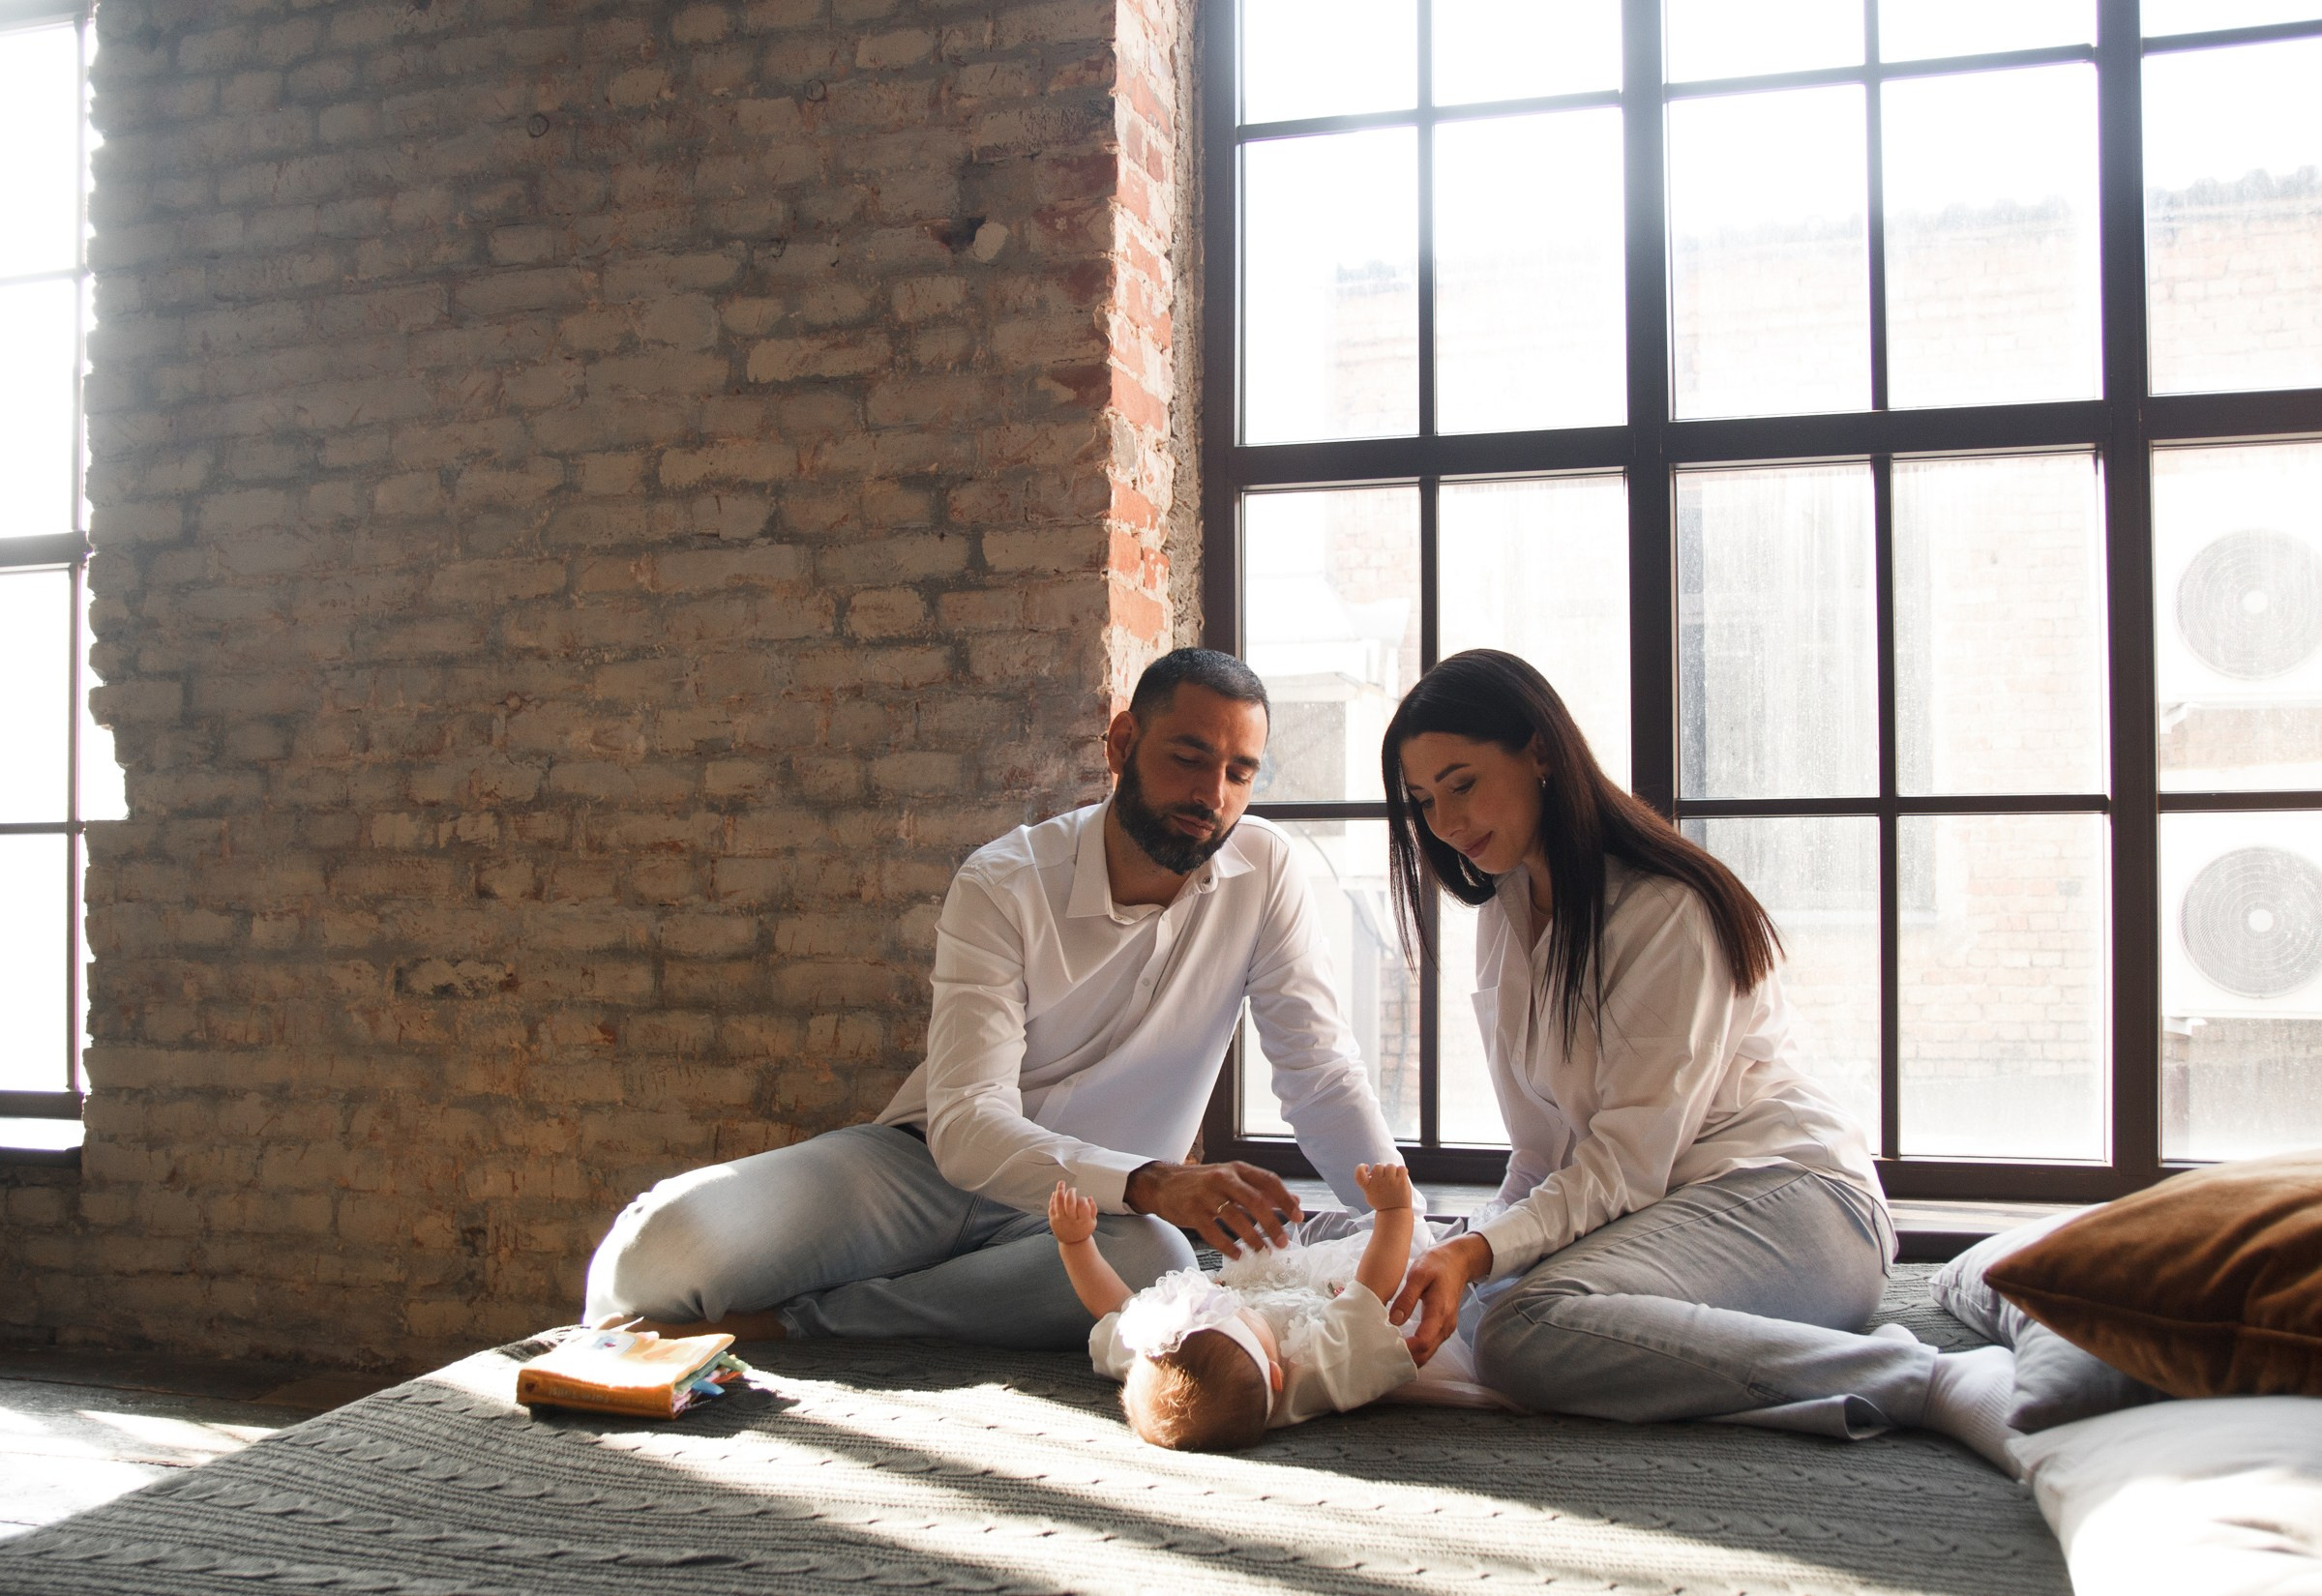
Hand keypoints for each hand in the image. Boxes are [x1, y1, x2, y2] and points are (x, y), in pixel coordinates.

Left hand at [1047, 1181, 1098, 1245]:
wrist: (1073, 1243)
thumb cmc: (1083, 1230)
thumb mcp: (1093, 1221)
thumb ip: (1093, 1208)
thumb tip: (1089, 1197)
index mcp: (1082, 1221)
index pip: (1082, 1205)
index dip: (1083, 1199)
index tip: (1083, 1199)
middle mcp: (1071, 1220)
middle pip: (1069, 1202)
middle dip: (1071, 1192)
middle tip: (1073, 1189)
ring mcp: (1060, 1220)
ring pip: (1058, 1202)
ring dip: (1060, 1190)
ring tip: (1061, 1183)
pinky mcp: (1052, 1220)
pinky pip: (1051, 1206)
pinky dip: (1053, 1198)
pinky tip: (1056, 1193)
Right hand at [1123, 1160, 1302, 1256]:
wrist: (1163, 1183)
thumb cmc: (1203, 1183)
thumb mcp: (1233, 1179)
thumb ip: (1262, 1190)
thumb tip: (1296, 1202)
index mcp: (1237, 1169)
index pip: (1268, 1181)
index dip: (1285, 1200)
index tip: (1298, 1217)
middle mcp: (1223, 1178)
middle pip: (1255, 1201)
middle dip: (1272, 1224)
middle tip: (1282, 1242)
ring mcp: (1206, 1194)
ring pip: (1235, 1217)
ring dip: (1252, 1237)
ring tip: (1262, 1251)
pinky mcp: (1191, 1211)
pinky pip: (1213, 1232)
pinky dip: (1227, 1246)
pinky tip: (1237, 1255)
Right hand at [1353, 1161, 1412, 1212]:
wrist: (1395, 1213)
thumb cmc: (1382, 1202)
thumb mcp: (1370, 1194)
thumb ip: (1369, 1182)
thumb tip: (1371, 1171)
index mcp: (1368, 1186)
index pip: (1359, 1173)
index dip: (1361, 1167)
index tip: (1366, 1167)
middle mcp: (1378, 1183)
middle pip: (1378, 1166)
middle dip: (1382, 1170)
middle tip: (1385, 1179)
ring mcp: (1390, 1182)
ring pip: (1390, 1166)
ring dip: (1393, 1171)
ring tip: (1394, 1179)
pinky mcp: (1401, 1182)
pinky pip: (1401, 1168)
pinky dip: (1402, 1172)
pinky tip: (1400, 1178)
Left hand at [1389, 1234, 1490, 1364]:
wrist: (1458, 1261)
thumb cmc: (1437, 1264)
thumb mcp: (1418, 1274)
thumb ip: (1407, 1298)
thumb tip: (1393, 1320)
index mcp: (1439, 1312)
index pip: (1423, 1342)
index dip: (1405, 1350)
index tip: (1385, 1349)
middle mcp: (1445, 1325)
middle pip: (1426, 1353)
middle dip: (1406, 1359)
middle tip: (1382, 1357)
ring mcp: (1446, 1328)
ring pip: (1428, 1353)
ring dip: (1411, 1358)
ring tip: (1387, 1354)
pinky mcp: (1443, 1327)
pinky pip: (1430, 1346)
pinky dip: (1416, 1351)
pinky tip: (1400, 1348)